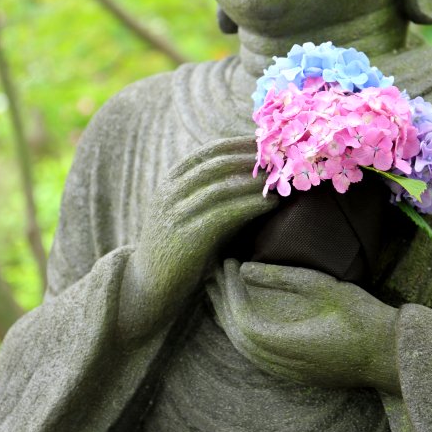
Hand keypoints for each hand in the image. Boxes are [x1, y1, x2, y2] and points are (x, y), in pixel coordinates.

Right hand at [120, 137, 277, 339]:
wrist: (150, 287)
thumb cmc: (180, 250)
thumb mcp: (190, 214)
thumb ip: (212, 195)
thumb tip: (257, 177)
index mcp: (171, 183)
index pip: (208, 152)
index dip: (240, 145)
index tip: (268, 144)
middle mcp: (171, 193)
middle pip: (216, 163)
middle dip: (251, 159)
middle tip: (281, 159)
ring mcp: (176, 214)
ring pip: (221, 186)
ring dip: (255, 181)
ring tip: (281, 181)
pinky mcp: (187, 237)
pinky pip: (224, 213)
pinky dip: (250, 205)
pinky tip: (271, 205)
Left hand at [207, 259, 400, 394]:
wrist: (391, 356)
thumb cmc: (363, 317)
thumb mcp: (324, 288)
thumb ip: (283, 278)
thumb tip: (244, 267)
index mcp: (286, 343)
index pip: (240, 317)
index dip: (229, 288)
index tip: (229, 260)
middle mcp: (281, 364)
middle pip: (235, 334)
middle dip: (221, 299)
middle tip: (215, 268)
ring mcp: (287, 373)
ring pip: (242, 347)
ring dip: (227, 316)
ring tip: (221, 286)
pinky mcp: (294, 374)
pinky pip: (254, 353)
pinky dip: (241, 331)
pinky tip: (242, 313)